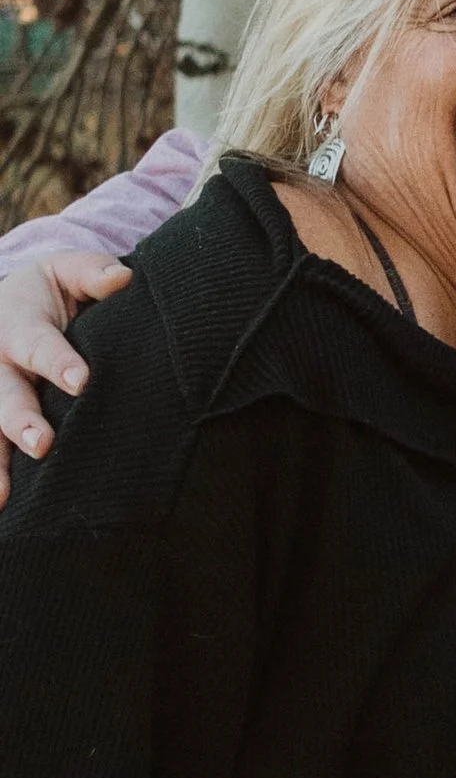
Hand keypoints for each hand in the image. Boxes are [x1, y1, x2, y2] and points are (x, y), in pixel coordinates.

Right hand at [0, 252, 129, 508]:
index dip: (58, 362)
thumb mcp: (67, 271)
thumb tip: (122, 278)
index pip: (39, 345)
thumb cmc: (53, 291)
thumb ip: (91, 273)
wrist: (11, 302)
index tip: (81, 381)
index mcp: (19, 323)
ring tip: (2, 496)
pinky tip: (0, 505)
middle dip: (19, 419)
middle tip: (41, 444)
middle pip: (4, 392)